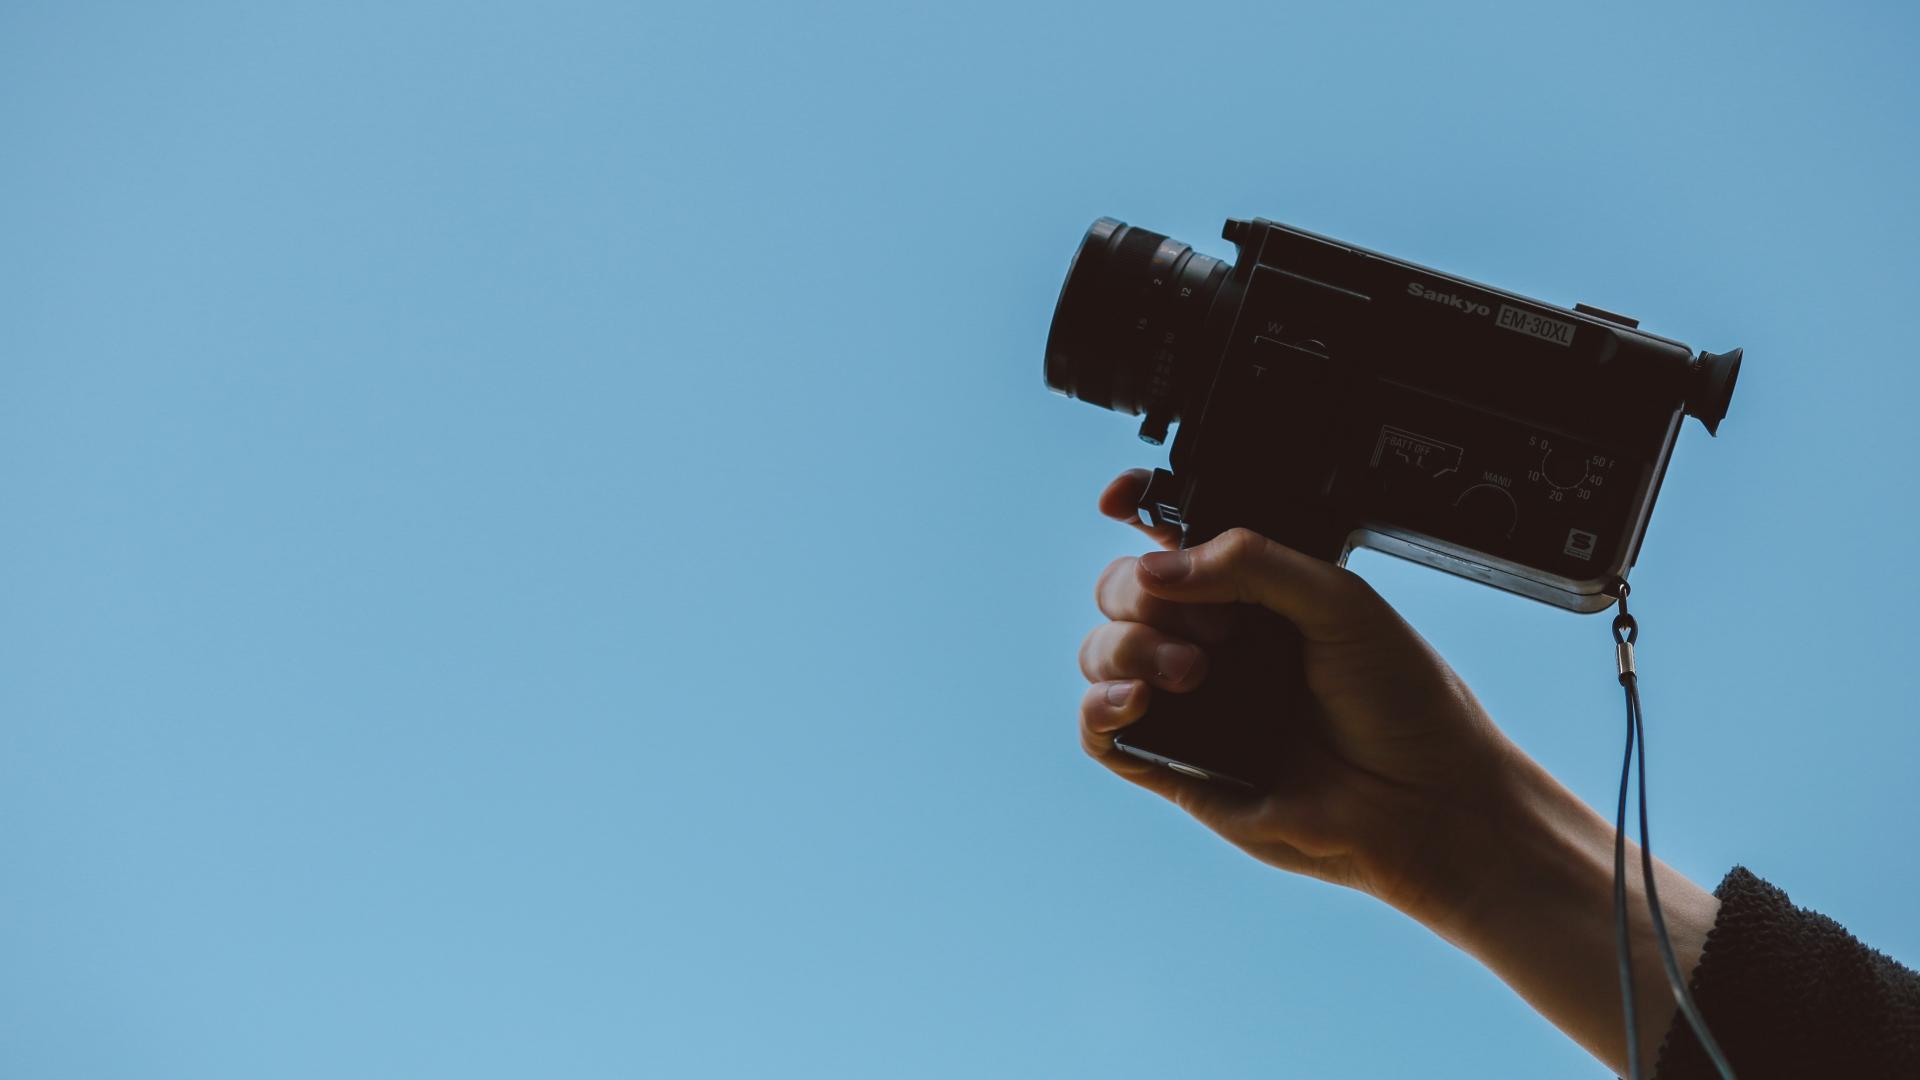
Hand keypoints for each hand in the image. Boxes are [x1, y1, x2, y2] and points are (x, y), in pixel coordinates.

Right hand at [1078, 469, 1517, 916]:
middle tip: (1214, 627)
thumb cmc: (1404, 703)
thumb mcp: (1339, 601)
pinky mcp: (1175, 764)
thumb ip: (1251, 563)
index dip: (1135, 510)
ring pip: (1102, 652)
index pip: (1174, 539)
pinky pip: (1099, 732)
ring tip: (1194, 672)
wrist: (1424, 802)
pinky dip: (1099, 706)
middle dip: (1142, 592)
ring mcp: (1190, 702)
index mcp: (1254, 592)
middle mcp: (1215, 641)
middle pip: (1123, 589)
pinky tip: (1136, 700)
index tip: (1120, 499)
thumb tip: (1155, 565)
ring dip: (1128, 647)